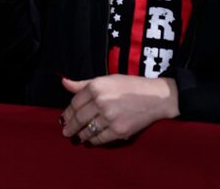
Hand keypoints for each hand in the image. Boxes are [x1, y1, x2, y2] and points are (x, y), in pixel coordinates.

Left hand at [60, 75, 179, 145]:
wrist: (156, 97)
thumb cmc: (129, 86)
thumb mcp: (106, 79)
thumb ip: (83, 84)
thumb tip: (64, 82)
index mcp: (96, 87)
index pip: (74, 103)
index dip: (67, 112)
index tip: (63, 118)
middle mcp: (101, 102)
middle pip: (78, 118)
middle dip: (70, 127)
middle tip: (65, 132)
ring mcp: (110, 118)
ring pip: (87, 130)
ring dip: (79, 136)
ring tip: (75, 138)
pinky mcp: (119, 131)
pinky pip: (100, 139)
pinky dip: (93, 141)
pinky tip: (89, 141)